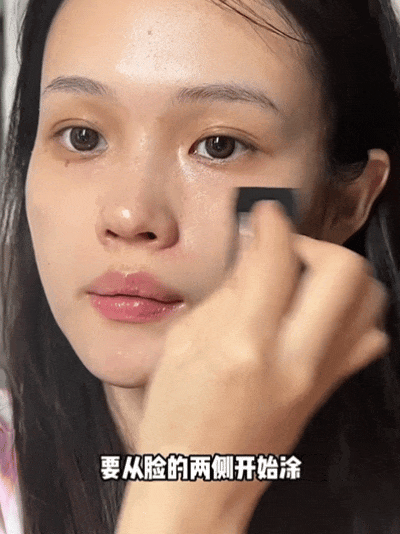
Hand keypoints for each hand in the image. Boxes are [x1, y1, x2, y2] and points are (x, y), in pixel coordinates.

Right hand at [117, 201, 388, 533]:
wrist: (200, 480)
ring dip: (338, 275)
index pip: (277, 259)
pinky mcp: (329, 390)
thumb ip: (227, 292)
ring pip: (368, 300)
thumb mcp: (184, 343)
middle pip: (343, 271)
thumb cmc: (177, 418)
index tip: (266, 215)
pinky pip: (367, 336)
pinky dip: (350, 311)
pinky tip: (317, 313)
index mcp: (244, 344)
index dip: (272, 223)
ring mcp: (319, 377)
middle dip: (315, 244)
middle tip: (286, 249)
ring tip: (303, 279)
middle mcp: (293, 359)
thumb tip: (255, 252)